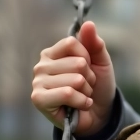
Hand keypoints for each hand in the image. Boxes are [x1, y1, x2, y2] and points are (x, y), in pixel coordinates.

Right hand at [31, 21, 116, 136]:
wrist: (98, 115)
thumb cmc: (96, 87)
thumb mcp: (101, 63)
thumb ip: (95, 43)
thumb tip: (88, 24)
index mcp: (52, 53)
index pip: (73, 43)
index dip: (88, 57)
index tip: (88, 69)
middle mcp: (41, 66)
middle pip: (77, 63)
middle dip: (89, 78)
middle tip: (84, 87)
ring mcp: (38, 83)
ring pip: (75, 80)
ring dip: (86, 91)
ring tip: (81, 96)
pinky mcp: (38, 99)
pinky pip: (67, 93)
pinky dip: (81, 101)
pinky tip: (79, 106)